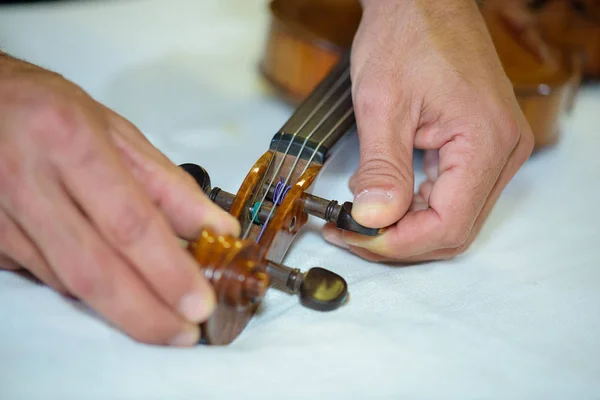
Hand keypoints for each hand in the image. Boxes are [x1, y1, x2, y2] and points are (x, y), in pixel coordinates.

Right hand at [0, 54, 239, 345]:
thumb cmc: (50, 110)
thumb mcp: (117, 132)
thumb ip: (168, 184)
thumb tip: (216, 228)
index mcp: (71, 141)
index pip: (129, 221)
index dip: (167, 270)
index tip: (199, 301)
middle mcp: (30, 181)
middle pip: (94, 269)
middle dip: (145, 313)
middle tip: (184, 332)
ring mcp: (2, 216)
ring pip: (68, 283)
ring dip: (121, 307)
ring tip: (163, 315)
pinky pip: (48, 279)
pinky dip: (90, 292)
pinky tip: (117, 291)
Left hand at [322, 0, 533, 261]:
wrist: (423, 2)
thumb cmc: (408, 35)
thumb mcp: (383, 103)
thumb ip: (381, 166)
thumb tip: (374, 219)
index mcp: (486, 142)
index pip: (448, 225)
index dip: (398, 243)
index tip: (355, 237)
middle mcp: (502, 152)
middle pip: (452, 229)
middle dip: (398, 240)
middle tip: (350, 232)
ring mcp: (495, 151)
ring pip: (451, 218)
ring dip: (404, 227)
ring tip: (358, 218)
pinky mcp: (480, 148)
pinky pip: (450, 195)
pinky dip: (414, 207)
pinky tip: (382, 199)